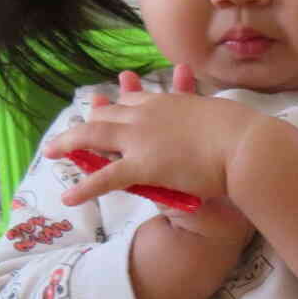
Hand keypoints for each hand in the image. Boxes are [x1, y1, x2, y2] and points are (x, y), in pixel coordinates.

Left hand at [45, 67, 256, 248]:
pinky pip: (106, 177)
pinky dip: (85, 187)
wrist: (247, 146)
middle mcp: (148, 114)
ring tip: (51, 151)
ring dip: (69, 143)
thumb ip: (214, 121)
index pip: (134, 101)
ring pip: (93, 136)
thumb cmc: (246, 134)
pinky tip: (69, 197)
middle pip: (106, 115)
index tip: (106, 106)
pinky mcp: (143, 165)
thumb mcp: (225, 118)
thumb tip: (223, 126)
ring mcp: (142, 138)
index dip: (117, 105)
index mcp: (169, 101)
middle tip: (71, 130)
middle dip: (86, 121)